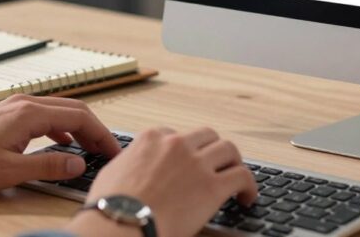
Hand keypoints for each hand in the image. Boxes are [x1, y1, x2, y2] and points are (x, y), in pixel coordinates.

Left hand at [0, 94, 119, 192]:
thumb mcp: (11, 170)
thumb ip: (49, 165)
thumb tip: (79, 162)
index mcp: (30, 113)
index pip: (80, 117)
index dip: (101, 134)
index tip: (112, 150)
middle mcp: (26, 102)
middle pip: (74, 109)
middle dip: (95, 129)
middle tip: (108, 150)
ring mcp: (17, 105)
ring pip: (61, 110)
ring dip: (80, 127)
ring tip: (92, 148)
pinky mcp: (10, 113)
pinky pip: (46, 114)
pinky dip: (62, 126)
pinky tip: (64, 141)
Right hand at [67, 127, 257, 236]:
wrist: (120, 224)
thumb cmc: (110, 207)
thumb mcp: (113, 172)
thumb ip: (130, 163)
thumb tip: (131, 169)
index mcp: (151, 139)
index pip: (175, 134)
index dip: (184, 149)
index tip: (187, 161)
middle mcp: (177, 145)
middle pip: (206, 136)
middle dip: (212, 150)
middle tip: (216, 165)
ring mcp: (196, 163)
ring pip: (229, 150)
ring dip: (233, 163)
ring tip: (236, 178)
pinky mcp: (213, 186)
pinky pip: (242, 176)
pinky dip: (249, 185)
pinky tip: (247, 197)